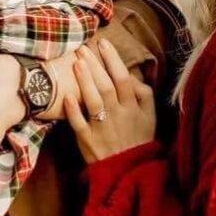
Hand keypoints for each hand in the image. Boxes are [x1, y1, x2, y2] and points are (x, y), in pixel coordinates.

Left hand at [64, 39, 155, 163]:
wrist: (128, 171)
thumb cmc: (138, 139)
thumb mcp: (149, 117)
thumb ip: (143, 94)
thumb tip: (131, 74)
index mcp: (132, 108)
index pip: (123, 79)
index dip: (114, 60)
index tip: (103, 43)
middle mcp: (118, 116)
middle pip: (106, 86)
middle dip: (94, 65)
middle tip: (83, 49)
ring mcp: (102, 128)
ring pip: (93, 101)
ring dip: (84, 82)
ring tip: (76, 63)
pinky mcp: (88, 140)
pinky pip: (79, 124)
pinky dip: (73, 111)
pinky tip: (66, 96)